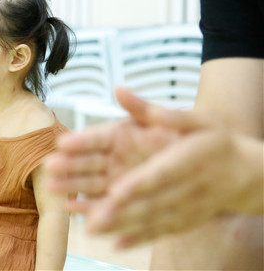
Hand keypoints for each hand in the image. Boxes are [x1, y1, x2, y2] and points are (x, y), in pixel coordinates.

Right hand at [46, 87, 175, 199]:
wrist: (206, 165)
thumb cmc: (182, 138)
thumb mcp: (165, 120)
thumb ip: (140, 108)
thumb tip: (118, 89)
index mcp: (120, 135)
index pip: (95, 138)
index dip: (80, 142)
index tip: (62, 143)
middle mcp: (113, 157)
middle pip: (87, 162)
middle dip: (68, 165)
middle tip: (50, 166)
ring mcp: (115, 179)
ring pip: (90, 183)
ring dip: (71, 186)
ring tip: (52, 187)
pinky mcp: (121, 200)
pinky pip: (102, 205)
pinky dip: (88, 208)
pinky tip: (72, 209)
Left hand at [82, 107, 261, 247]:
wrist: (247, 173)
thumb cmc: (218, 142)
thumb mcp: (199, 120)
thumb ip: (165, 113)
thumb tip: (128, 94)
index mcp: (189, 160)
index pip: (161, 173)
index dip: (139, 183)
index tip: (116, 191)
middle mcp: (188, 188)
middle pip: (151, 202)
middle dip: (120, 210)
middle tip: (91, 217)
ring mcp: (187, 208)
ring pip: (152, 221)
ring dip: (121, 226)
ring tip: (92, 229)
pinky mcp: (186, 220)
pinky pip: (161, 231)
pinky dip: (138, 239)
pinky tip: (115, 244)